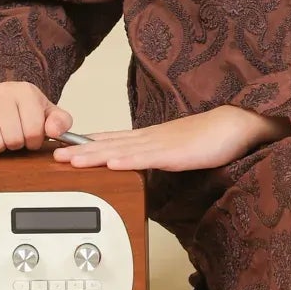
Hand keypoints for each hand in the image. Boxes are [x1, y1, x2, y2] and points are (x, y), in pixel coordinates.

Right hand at [0, 82, 71, 152]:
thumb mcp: (47, 113)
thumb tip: (54, 131)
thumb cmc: (24, 110)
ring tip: (1, 135)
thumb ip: (61, 122)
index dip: (34, 141)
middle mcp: (1, 93)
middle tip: (14, 135)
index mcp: (25, 92)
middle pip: (13, 140)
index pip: (34, 131)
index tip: (31, 135)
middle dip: (16, 144)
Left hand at [51, 105, 290, 172]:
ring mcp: (161, 144)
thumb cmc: (212, 137)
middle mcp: (150, 138)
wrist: (237, 124)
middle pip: (109, 143)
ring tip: (71, 159)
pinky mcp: (176, 153)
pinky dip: (128, 160)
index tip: (61, 147)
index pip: (111, 139)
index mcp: (150, 138)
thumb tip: (140, 165)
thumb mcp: (177, 149)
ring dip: (95, 155)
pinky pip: (148, 158)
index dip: (86, 143)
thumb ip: (157, 155)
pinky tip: (111, 163)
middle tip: (53, 153)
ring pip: (122, 150)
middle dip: (80, 149)